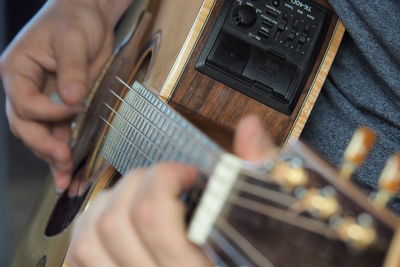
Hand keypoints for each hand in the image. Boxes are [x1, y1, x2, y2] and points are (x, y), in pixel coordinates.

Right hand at [0, 0, 129, 189]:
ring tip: (66, 178)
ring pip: (40, 133)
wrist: (89, 17)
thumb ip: (71, 69)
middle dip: (43, 145)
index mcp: (18, 70)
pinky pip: (58, 131)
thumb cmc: (75, 19)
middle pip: (25, 125)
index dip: (47, 112)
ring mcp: (43, 98)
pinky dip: (63, 149)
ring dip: (52, 156)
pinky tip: (69, 169)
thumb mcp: (73, 39)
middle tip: (64, 161)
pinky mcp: (61, 105)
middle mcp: (25, 87)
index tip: (73, 109)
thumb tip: (71, 100)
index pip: (24, 102)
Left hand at [68, 115, 277, 265]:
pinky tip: (117, 218)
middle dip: (140, 181)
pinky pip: (80, 257)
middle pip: (115, 222)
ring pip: (88, 240)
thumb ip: (258, 179)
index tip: (188, 174)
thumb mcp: (264, 234)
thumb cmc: (252, 264)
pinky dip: (90, 227)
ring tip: (139, 195)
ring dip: (110, 202)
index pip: (153, 217)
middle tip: (167, 179)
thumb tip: (249, 128)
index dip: (166, 178)